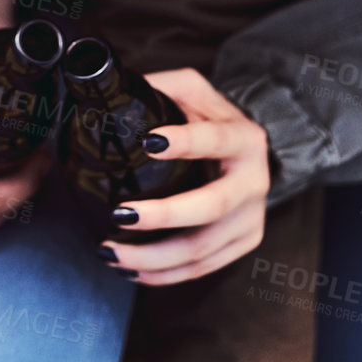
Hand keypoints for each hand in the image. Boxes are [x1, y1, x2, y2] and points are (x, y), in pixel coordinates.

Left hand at [98, 67, 270, 285]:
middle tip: (120, 215)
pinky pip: (204, 268)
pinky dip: (166, 274)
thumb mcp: (190, 89)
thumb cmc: (208, 117)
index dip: (186, 142)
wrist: (248, 149)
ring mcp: (252, 216)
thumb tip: (107, 93)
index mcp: (244, 137)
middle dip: (163, 215)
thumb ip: (158, 86)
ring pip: (202, 248)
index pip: (216, 140)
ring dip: (153, 256)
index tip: (149, 142)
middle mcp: (254, 180)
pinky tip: (134, 270)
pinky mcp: (245, 241)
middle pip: (211, 206)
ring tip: (112, 252)